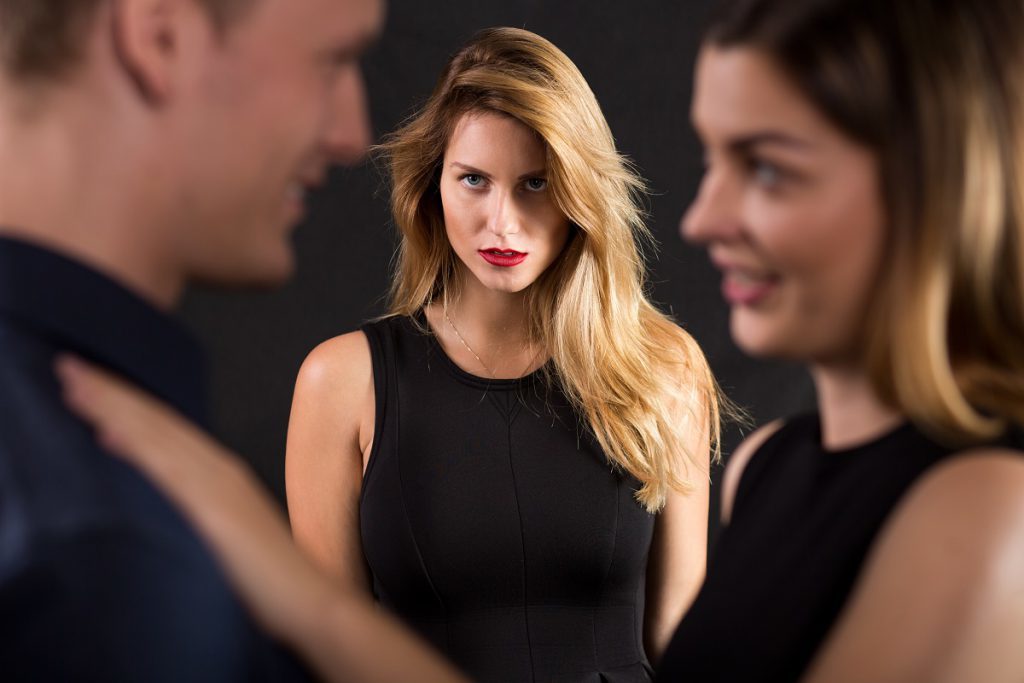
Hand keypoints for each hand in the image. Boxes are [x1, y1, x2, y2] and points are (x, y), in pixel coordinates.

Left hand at [55, 354, 331, 642]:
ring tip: (75, 383)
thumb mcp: (227, 534)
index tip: (91, 384)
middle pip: (159, 423)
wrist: (310, 602)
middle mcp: (220, 471)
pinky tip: (108, 432)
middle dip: (112, 394)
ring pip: (158, 437)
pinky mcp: (215, 510)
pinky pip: (168, 470)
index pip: (167, 429)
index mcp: (222, 475)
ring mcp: (218, 487)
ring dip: (114, 407)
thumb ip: (199, 508)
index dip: (129, 404)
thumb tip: (165, 498)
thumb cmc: (271, 579)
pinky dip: (137, 445)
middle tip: (69, 367)